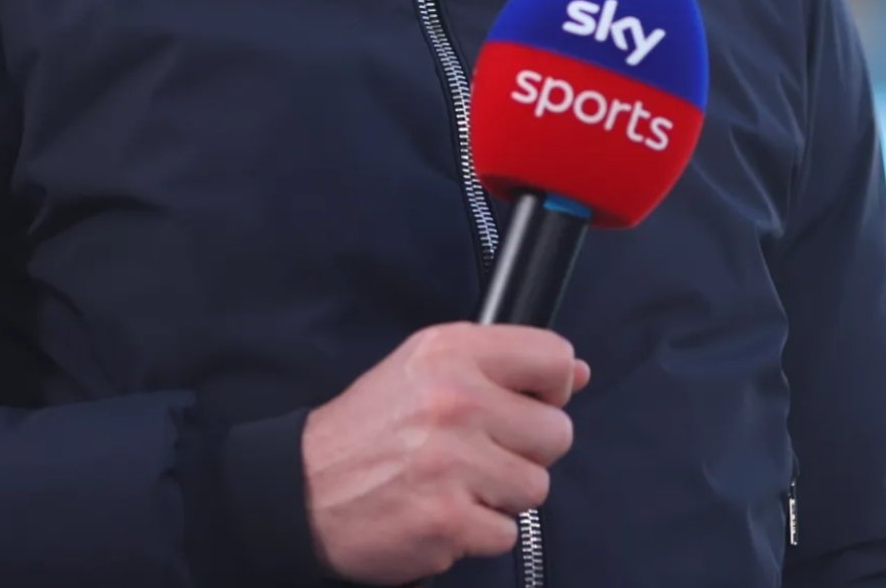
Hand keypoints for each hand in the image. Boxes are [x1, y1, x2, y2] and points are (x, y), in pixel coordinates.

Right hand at [300, 321, 589, 584]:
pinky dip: (479, 531)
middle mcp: (455, 399)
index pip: (553, 359)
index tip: (528, 403)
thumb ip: (505, 363)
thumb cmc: (375, 425)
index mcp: (453, 351)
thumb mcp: (430, 366)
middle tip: (484, 451)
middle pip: (557, 432)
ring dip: (504, 494)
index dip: (551, 389)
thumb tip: (579, 372)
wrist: (306, 487)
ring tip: (460, 482)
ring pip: (536, 487)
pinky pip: (506, 533)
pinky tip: (445, 511)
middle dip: (527, 449)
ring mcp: (453, 461)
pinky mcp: (448, 520)